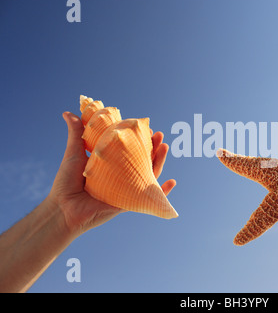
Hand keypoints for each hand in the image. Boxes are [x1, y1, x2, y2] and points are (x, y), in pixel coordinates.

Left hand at [48, 112, 175, 234]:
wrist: (63, 207)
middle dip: (153, 147)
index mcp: (111, 164)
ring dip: (160, 161)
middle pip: (143, 160)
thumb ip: (75, 133)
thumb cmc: (67, 181)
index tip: (145, 128)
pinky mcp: (128, 203)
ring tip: (165, 147)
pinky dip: (163, 193)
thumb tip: (67, 112)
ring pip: (148, 174)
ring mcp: (126, 189)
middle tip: (159, 135)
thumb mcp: (74, 152)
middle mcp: (121, 176)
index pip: (130, 150)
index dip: (139, 139)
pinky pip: (149, 198)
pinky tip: (172, 182)